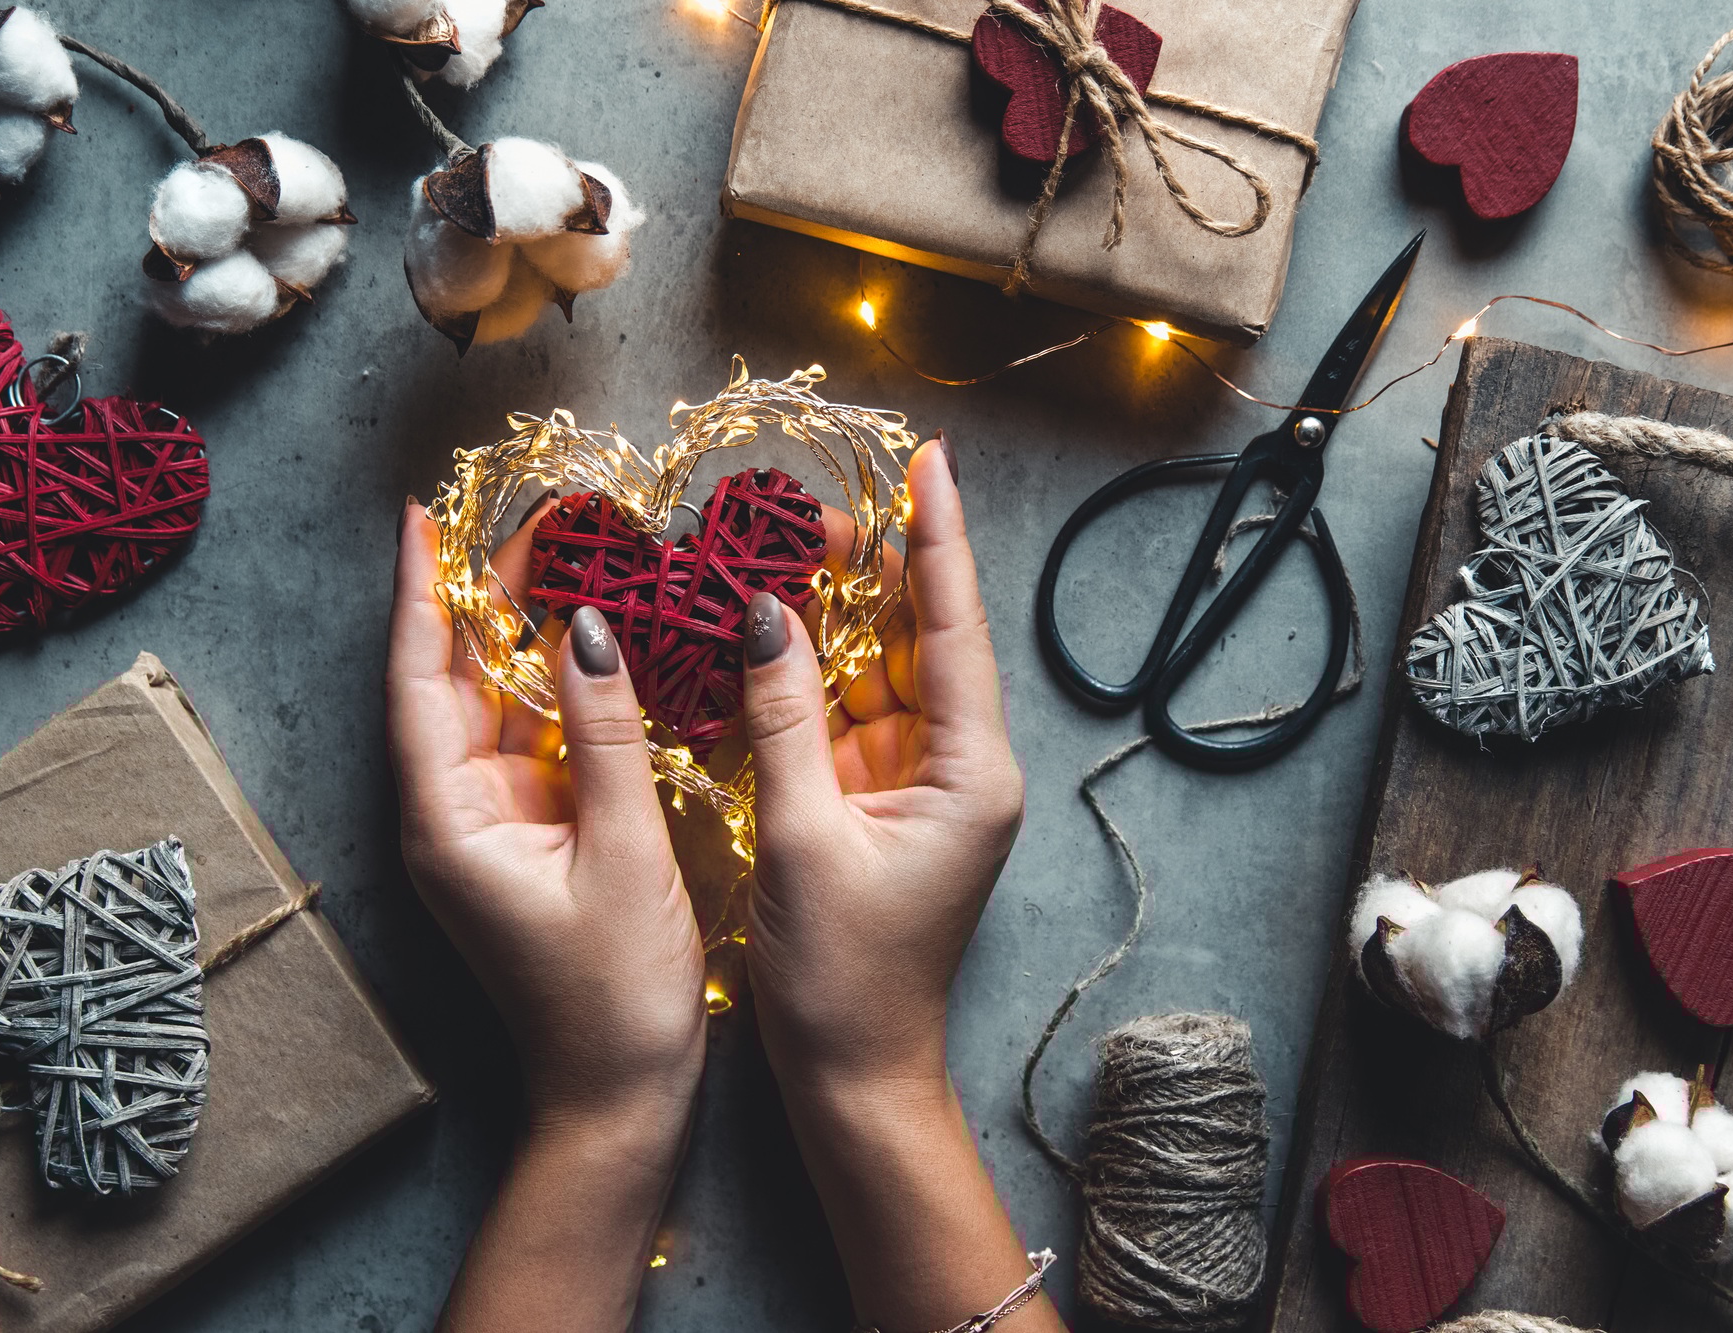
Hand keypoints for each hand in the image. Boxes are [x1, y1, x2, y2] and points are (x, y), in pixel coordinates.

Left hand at [385, 495, 706, 1123]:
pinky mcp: (527, 839)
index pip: (419, 680)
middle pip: (455, 679)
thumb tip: (590, 628)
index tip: (424, 516)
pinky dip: (560, 688)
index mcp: (450, 822)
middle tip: (540, 519)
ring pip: (496, 705)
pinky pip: (535, 742)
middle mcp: (454, 816)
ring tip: (571, 555)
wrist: (618, 1097)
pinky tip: (596, 643)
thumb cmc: (616, 997)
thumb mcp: (623, 854)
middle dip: (487, 594)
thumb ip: (606, 736)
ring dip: (527, 633)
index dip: (423, 592)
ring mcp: (489, 827)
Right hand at [740, 434, 1024, 1092]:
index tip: (929, 463)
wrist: (853, 1074)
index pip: (953, 629)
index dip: (937, 541)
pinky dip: (811, 673)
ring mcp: (920, 785)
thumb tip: (763, 614)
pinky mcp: (882, 804)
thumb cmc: (842, 978)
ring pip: (879, 671)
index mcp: (969, 773)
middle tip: (812, 501)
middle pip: (918, 638)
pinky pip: (849, 715)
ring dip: (834, 613)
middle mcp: (959, 768)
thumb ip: (780, 718)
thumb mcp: (801, 837)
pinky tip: (771, 625)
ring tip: (782, 540)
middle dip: (871, 565)